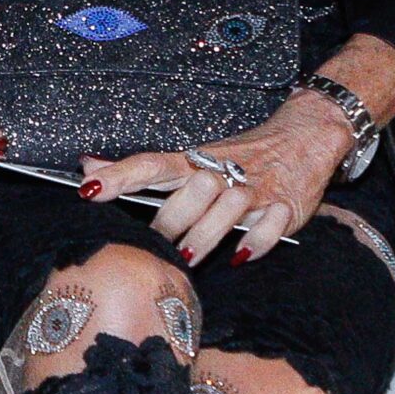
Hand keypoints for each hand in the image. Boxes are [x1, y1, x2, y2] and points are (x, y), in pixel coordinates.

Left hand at [83, 91, 358, 266]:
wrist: (306, 135)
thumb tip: (88, 167)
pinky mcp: (286, 205)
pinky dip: (254, 243)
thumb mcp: (191, 159)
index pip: (151, 164)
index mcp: (195, 160)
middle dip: (168, 220)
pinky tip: (240, 257)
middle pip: (190, 191)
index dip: (120, 176)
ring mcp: (256, 188)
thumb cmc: (239, 156)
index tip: (89, 189)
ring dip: (203, 236)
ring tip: (186, 258)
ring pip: (226, 209)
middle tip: (152, 246)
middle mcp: (223, 172)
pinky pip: (270, 226)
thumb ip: (141, 170)